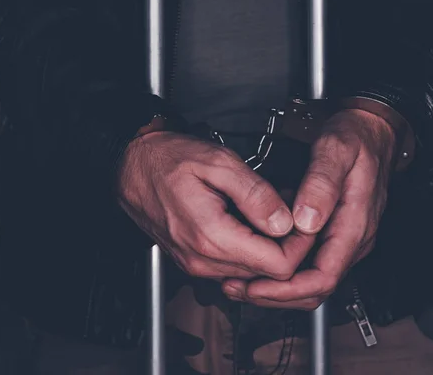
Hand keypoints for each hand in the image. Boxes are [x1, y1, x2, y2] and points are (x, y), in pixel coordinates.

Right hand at [118, 131, 305, 279]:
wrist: (130, 166)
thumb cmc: (166, 159)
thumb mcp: (218, 163)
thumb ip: (255, 194)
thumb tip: (284, 222)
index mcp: (212, 236)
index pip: (278, 266)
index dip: (299, 244)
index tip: (302, 221)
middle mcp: (202, 259)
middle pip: (267, 273)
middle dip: (285, 244)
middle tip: (287, 210)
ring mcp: (195, 264)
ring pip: (251, 272)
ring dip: (266, 246)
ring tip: (266, 211)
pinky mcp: (192, 261)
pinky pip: (232, 265)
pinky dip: (247, 247)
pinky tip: (245, 220)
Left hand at [222, 109, 395, 307]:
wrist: (370, 130)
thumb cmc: (356, 138)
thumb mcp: (337, 150)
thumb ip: (322, 184)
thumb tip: (306, 221)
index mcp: (354, 225)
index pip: (323, 277)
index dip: (288, 289)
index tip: (257, 286)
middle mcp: (350, 239)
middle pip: (315, 289)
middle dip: (276, 295)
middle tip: (239, 289)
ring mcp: (342, 238)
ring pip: (309, 280)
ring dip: (275, 286)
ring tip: (240, 281)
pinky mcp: (332, 233)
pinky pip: (308, 264)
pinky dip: (281, 269)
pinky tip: (256, 260)